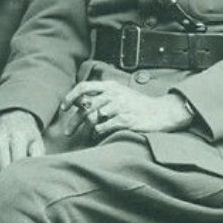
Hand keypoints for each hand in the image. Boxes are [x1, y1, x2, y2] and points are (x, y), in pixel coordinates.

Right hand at [0, 110, 43, 182]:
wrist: (14, 120)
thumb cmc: (28, 137)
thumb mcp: (37, 142)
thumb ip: (37, 156)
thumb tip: (36, 172)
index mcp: (17, 138)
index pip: (17, 164)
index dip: (21, 177)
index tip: (25, 184)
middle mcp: (1, 140)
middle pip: (3, 170)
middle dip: (10, 181)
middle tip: (17, 187)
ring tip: (7, 184)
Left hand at [60, 81, 192, 139]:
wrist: (159, 112)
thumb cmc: (136, 105)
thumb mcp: (120, 94)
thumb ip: (102, 96)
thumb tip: (79, 104)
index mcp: (110, 86)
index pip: (83, 87)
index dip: (70, 97)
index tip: (63, 109)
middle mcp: (114, 94)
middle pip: (85, 106)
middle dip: (74, 121)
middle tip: (67, 133)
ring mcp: (119, 106)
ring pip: (92, 118)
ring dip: (87, 129)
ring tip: (87, 136)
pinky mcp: (125, 119)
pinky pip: (103, 128)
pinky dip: (97, 133)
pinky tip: (98, 136)